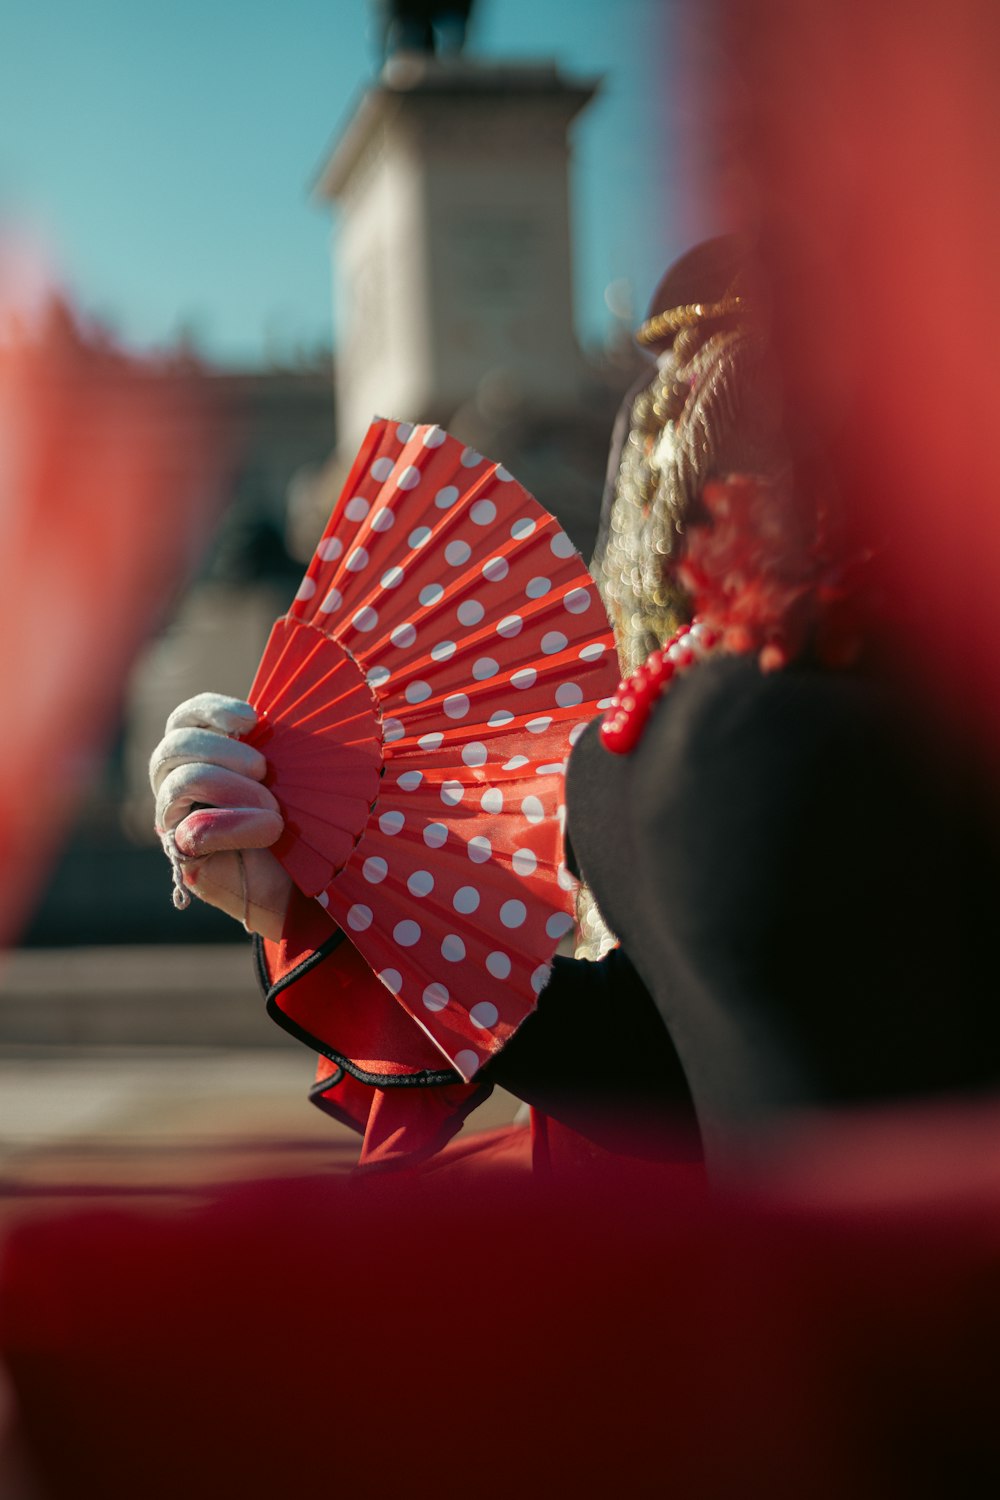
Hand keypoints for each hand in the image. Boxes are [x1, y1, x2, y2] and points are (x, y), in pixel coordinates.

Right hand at [149, 692, 291, 939]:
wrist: (304, 879)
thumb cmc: (296, 818)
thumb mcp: (288, 774)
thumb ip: (273, 745)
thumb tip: (275, 715)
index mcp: (200, 755)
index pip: (185, 719)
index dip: (210, 711)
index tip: (252, 718)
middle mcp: (176, 782)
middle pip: (174, 746)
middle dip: (222, 750)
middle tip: (263, 769)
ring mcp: (174, 819)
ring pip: (180, 782)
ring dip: (233, 788)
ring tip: (273, 809)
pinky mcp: (183, 854)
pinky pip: (194, 830)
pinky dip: (237, 825)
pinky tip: (269, 829)